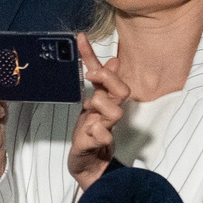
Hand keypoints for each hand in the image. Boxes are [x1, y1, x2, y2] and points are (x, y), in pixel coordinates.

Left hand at [66, 34, 123, 190]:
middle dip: (108, 78)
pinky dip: (96, 132)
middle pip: (122, 90)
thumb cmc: (89, 134)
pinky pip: (103, 136)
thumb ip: (100, 84)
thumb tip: (114, 60)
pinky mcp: (98, 145)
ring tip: (89, 108)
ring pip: (114, 112)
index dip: (92, 55)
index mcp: (105, 100)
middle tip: (91, 74)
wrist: (88, 165)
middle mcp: (108, 112)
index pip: (106, 74)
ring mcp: (104, 128)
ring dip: (101, 104)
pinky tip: (90, 130)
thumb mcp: (91, 105)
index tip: (80, 38)